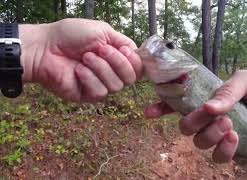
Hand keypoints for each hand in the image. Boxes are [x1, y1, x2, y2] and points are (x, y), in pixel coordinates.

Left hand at [20, 18, 142, 102]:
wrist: (45, 47)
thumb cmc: (70, 36)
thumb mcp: (102, 31)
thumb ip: (123, 42)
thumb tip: (138, 52)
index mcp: (116, 58)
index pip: (138, 67)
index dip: (134, 60)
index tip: (122, 49)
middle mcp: (111, 73)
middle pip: (131, 78)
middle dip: (117, 62)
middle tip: (100, 50)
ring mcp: (100, 85)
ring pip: (116, 86)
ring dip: (101, 68)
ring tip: (85, 57)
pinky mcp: (87, 96)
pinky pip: (99, 92)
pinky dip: (89, 78)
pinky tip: (77, 70)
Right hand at [145, 70, 246, 162]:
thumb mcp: (245, 80)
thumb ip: (227, 90)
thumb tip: (210, 107)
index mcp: (202, 99)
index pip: (174, 105)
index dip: (160, 108)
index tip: (150, 112)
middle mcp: (204, 119)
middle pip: (184, 128)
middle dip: (195, 122)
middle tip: (216, 114)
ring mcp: (215, 135)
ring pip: (198, 143)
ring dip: (211, 135)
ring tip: (230, 125)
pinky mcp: (229, 149)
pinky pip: (217, 157)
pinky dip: (225, 150)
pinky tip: (235, 138)